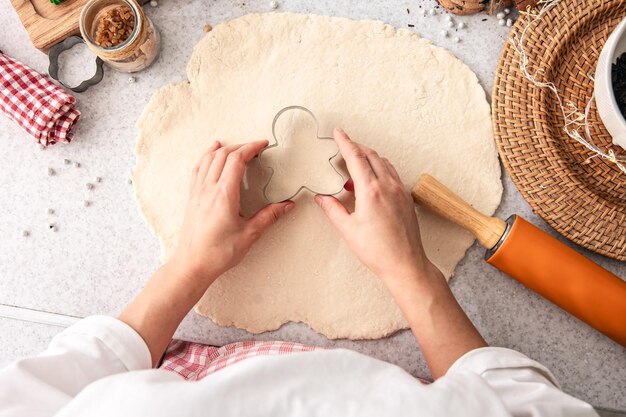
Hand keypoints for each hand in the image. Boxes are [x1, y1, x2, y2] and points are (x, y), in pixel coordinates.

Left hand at [170, 140, 293, 283]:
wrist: (192, 265)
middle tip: (255, 148)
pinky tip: (210, 154)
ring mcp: (197, 192)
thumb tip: (287, 205)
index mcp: (224, 194)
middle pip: (223, 155)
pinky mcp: (192, 198)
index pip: (237, 159)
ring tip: (236, 146)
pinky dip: (206, 156)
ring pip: (208, 159)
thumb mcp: (249, 234)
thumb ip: (269, 216)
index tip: (263, 145)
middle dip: (241, 146)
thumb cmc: (218, 252)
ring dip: (224, 149)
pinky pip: (198, 169)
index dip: (251, 147)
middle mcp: (208, 189)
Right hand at [315, 128, 439, 295]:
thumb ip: (332, 209)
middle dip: (356, 147)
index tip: (338, 132)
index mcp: (371, 191)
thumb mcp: (348, 229)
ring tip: (354, 167)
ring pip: (384, 163)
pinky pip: (393, 174)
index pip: (356, 157)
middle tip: (344, 146)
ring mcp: (400, 191)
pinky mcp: (407, 198)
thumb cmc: (378, 251)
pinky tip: (371, 182)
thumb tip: (321, 197)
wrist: (405, 264)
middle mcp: (388, 186)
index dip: (345, 142)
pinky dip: (380, 170)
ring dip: (369, 158)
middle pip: (371, 155)